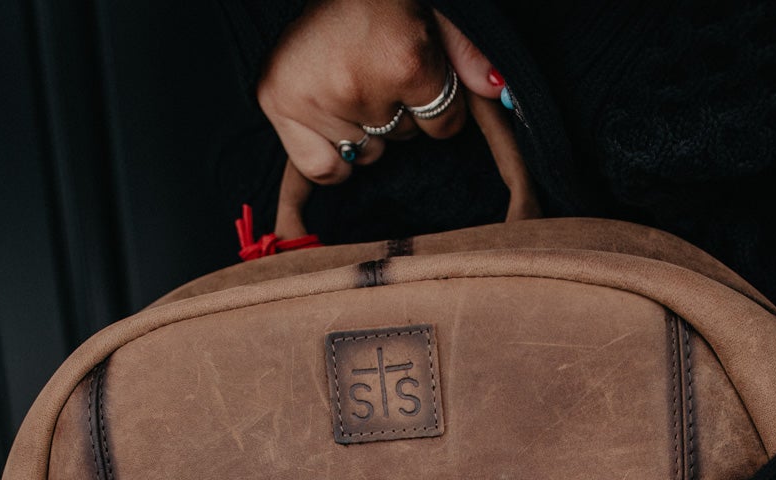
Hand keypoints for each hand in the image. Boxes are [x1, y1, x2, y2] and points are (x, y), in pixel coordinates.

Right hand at [256, 0, 499, 184]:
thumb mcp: (436, 12)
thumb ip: (468, 52)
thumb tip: (497, 90)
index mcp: (403, 59)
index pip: (444, 123)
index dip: (438, 102)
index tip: (418, 74)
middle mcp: (357, 84)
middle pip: (403, 138)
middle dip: (398, 110)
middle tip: (376, 66)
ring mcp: (315, 97)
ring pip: (368, 153)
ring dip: (366, 129)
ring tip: (351, 81)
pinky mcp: (278, 101)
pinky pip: (324, 168)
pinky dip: (333, 157)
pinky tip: (333, 120)